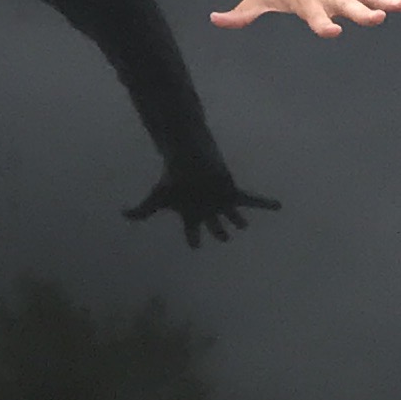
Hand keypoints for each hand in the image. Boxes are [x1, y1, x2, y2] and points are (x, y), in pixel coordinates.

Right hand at [125, 155, 278, 244]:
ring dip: (238, 221)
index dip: (194, 240)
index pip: (193, 233)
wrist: (187, 154)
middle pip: (215, 227)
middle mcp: (207, 208)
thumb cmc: (173, 176)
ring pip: (232, 215)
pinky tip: (278, 206)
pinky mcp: (232, 191)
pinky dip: (265, 203)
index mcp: (191, 213)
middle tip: (224, 238)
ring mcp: (221, 200)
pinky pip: (252, 200)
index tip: (195, 245)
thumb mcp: (158, 196)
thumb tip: (122, 214)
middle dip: (220, 233)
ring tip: (243, 226)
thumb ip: (141, 210)